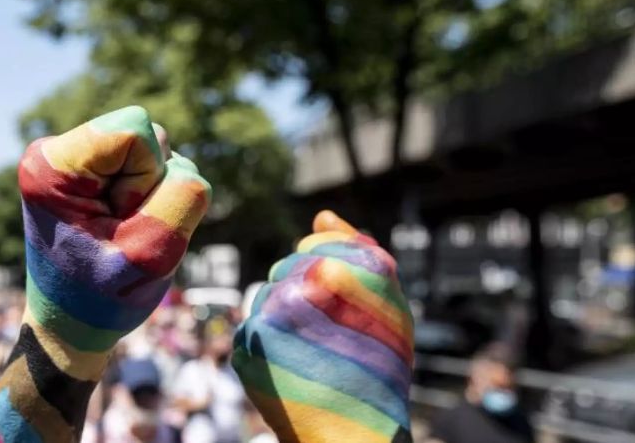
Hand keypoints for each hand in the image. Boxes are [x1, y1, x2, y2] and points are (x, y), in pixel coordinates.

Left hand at [0, 106, 210, 442]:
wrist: (68, 328)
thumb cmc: (101, 300)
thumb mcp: (151, 254)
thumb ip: (184, 196)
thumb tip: (182, 167)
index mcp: (53, 166)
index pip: (137, 132)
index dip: (147, 181)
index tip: (120, 223)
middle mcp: (55, 152)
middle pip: (148, 137)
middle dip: (152, 187)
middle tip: (121, 233)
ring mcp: (74, 161)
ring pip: (154, 150)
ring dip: (153, 196)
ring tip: (122, 234)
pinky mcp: (90, 174)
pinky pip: (148, 167)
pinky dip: (148, 200)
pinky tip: (123, 230)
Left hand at [233, 211, 413, 442]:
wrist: (352, 435)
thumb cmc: (379, 366)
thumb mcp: (389, 303)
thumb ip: (357, 249)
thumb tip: (320, 214)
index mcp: (339, 270)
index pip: (314, 245)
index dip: (329, 272)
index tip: (342, 303)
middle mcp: (299, 287)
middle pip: (286, 268)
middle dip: (304, 291)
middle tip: (329, 333)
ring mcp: (268, 318)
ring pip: (266, 295)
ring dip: (284, 314)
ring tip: (312, 350)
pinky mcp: (246, 346)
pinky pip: (253, 325)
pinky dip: (268, 341)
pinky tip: (291, 363)